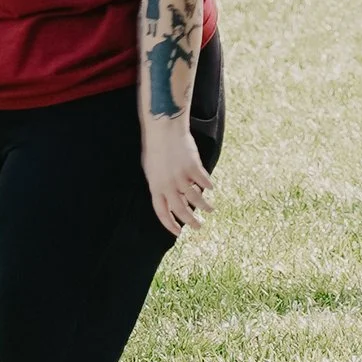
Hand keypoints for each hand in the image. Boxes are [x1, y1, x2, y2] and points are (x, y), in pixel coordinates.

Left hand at [140, 112, 213, 237]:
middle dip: (191, 221)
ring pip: (196, 198)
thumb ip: (160, 186)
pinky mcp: (193, 167)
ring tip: (210, 210)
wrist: (163, 129)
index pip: (162, 213)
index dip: (170, 225)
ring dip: (204, 207)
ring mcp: (181, 176)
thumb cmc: (155, 148)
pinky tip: (210, 189)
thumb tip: (171, 199)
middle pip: (181, 210)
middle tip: (199, 227)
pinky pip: (203, 181)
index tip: (178, 233)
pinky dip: (207, 186)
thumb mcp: (151, 170)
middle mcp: (168, 185)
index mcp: (155, 187)